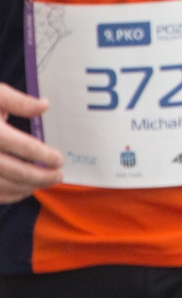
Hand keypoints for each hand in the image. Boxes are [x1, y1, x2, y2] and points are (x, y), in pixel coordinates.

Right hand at [0, 84, 62, 202]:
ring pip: (2, 185)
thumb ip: (19, 102)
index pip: (23, 147)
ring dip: (26, 188)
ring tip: (46, 183)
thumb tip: (45, 105)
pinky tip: (24, 190)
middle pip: (14, 171)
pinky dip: (9, 195)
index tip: (59, 160)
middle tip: (59, 176)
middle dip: (39, 176)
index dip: (44, 156)